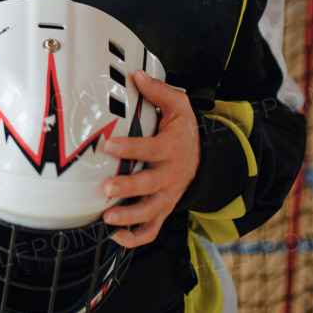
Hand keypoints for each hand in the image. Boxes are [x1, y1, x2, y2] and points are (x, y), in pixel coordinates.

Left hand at [99, 69, 200, 247]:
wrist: (205, 157)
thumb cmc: (185, 131)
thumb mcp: (179, 107)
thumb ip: (159, 92)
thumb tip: (136, 75)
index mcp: (171, 148)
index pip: (149, 149)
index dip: (129, 149)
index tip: (108, 146)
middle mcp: (170, 176)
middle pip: (149, 185)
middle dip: (127, 188)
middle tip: (106, 188)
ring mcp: (168, 196)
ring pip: (150, 212)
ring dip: (129, 217)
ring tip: (107, 217)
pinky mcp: (164, 209)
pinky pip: (152, 229)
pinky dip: (135, 238)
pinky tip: (116, 236)